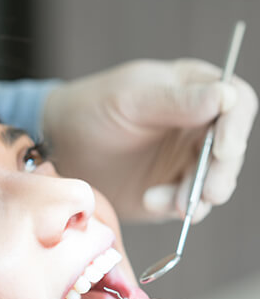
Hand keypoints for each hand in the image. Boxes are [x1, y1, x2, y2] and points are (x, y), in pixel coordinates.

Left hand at [44, 59, 257, 221]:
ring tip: (170, 203)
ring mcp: (183, 161)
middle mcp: (195, 127)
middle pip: (230, 150)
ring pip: (212, 182)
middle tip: (208, 193)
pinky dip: (175, 207)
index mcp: (193, 91)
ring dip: (198, 196)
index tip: (222, 150)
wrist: (63, 147)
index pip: (235, 104)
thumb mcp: (131, 99)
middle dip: (221, 173)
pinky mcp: (169, 189)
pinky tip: (150, 201)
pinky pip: (186, 203)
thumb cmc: (93, 109)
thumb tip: (226, 97)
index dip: (235, 128)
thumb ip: (177, 101)